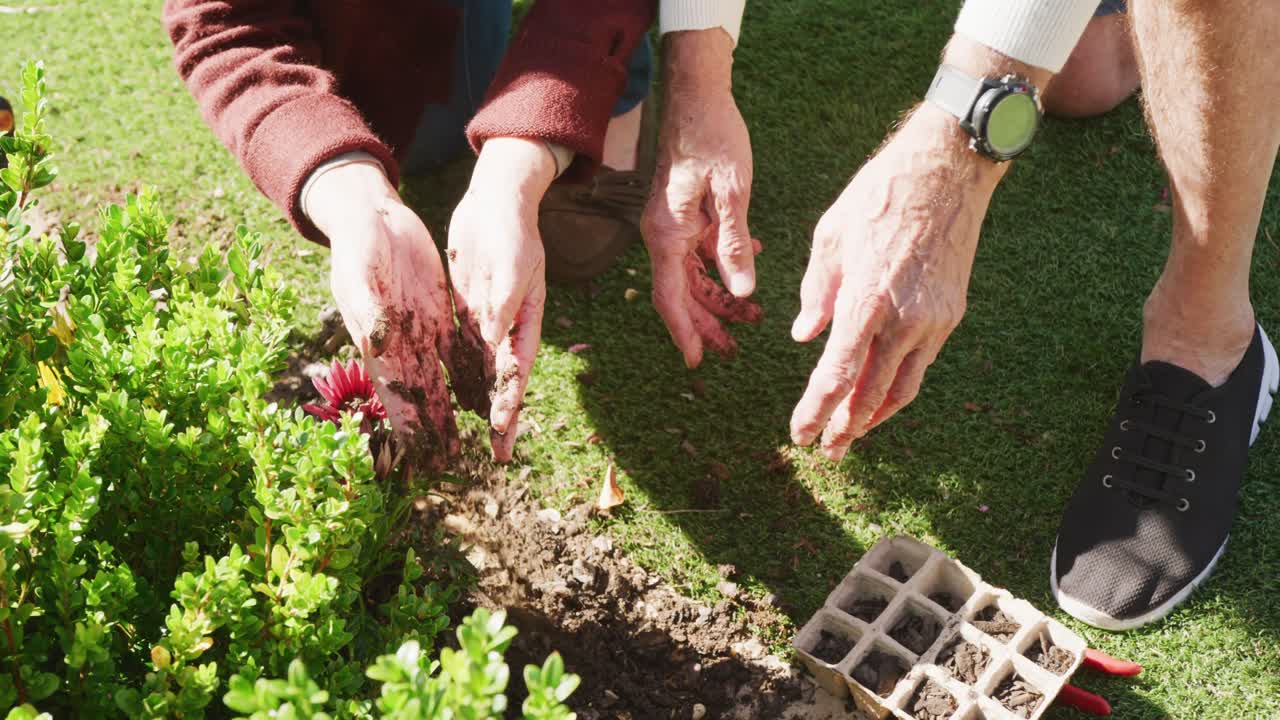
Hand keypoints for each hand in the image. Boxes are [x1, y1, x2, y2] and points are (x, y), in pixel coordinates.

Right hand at [307, 162, 458, 471]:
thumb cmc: (356, 245)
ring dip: (454, 409)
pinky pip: (460, 350)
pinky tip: (484, 395)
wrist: (373, 217)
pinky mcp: (440, 314)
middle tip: (451, 462)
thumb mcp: (360, 274)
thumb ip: (368, 309)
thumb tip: (378, 343)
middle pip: (421, 395)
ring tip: (470, 439)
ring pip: (443, 379)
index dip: (405, 423)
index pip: (393, 392)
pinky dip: (470, 374)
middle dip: (434, 428)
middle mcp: (401, 344)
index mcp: (377, 341)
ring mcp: (422, 331)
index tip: (417, 454)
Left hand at [447, 138, 555, 461]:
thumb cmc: (511, 229)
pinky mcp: (468, 310)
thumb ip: (503, 300)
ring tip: (474, 438)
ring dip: (479, 402)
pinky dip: (458, 374)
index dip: (510, 401)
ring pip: (483, 371)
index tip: (501, 431)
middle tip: (499, 456)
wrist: (496, 201)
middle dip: (502, 418)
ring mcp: (488, 320)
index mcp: (525, 318)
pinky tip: (451, 397)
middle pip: (504, 380)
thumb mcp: (510, 262)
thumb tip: (493, 338)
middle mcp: (509, 326)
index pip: (518, 368)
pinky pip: (461, 350)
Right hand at [642, 28, 760, 367]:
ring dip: (720, 296)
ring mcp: (673, 223)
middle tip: (734, 349)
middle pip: (681, 294)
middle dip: (707, 323)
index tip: (695, 362)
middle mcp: (663, 234)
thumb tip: (743, 292)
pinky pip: (699, 251)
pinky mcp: (685, 212)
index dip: (684, 332)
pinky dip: (723, 264)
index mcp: (668, 234)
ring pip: (692, 276)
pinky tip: (750, 264)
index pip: (670, 298)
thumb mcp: (732, 192)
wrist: (697, 96)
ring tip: (751, 318)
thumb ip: (735, 243)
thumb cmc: (712, 137)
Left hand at [790, 105, 1005, 459]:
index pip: (835, 375)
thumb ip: (815, 293)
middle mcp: (904, 319)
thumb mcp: (829, 237)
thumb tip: (805, 337)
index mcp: (865, 300)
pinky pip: (921, 363)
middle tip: (825, 450)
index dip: (816, 411)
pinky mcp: (951, 312)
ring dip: (875, 416)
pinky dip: (898, 386)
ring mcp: (933, 319)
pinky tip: (880, 390)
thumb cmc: (878, 196)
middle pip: (871, 394)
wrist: (947, 169)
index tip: (799, 435)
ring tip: (852, 435)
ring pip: (903, 387)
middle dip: (845, 429)